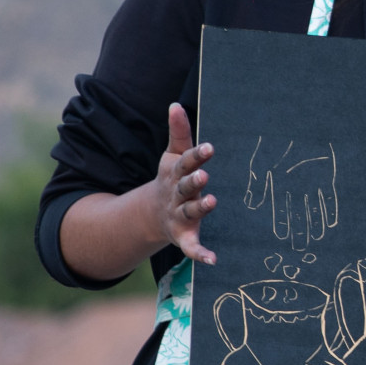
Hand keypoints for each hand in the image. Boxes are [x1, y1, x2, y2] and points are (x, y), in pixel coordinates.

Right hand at [155, 103, 216, 265]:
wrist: (152, 213)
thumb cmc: (171, 178)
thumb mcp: (172, 155)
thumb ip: (178, 132)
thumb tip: (175, 104)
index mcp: (176, 173)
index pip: (187, 162)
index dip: (198, 155)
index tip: (210, 147)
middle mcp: (176, 195)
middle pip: (186, 187)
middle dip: (194, 181)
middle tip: (205, 176)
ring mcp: (178, 216)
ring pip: (189, 212)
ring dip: (199, 208)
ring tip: (212, 202)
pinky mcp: (183, 237)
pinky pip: (191, 246)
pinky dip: (200, 254)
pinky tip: (213, 260)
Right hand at [246, 139, 337, 249]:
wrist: (298, 124)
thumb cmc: (277, 142)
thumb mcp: (263, 162)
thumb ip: (259, 183)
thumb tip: (252, 204)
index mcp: (280, 185)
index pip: (281, 210)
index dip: (282, 224)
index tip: (281, 238)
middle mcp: (297, 187)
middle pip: (298, 214)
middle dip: (299, 230)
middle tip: (300, 248)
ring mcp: (312, 183)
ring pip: (314, 208)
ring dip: (315, 223)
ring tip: (316, 239)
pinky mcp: (325, 176)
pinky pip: (327, 197)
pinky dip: (328, 209)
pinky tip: (330, 222)